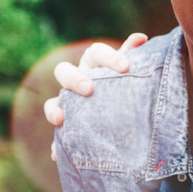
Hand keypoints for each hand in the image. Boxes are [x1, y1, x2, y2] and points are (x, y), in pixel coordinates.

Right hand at [44, 33, 146, 159]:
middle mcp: (77, 79)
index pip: (96, 53)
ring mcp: (68, 102)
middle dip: (74, 79)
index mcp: (94, 62)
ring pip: (51, 102)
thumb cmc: (126, 82)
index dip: (109, 57)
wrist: (124, 112)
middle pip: (64, 71)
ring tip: (61, 119)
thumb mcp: (130, 71)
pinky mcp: (67, 125)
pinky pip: (56, 136)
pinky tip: (56, 154)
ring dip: (53, 109)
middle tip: (89, 89)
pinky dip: (55, 144)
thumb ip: (133, 54)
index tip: (126, 67)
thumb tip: (141, 37)